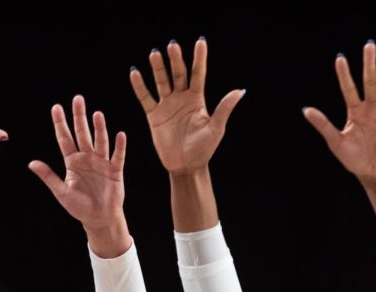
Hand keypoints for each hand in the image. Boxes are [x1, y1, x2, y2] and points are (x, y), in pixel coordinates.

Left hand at [28, 96, 127, 231]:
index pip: (65, 138)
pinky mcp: (115, 170)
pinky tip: (120, 134)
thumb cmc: (79, 207)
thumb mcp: (61, 192)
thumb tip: (31, 163)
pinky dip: (119, 146)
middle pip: (82, 133)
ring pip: (100, 141)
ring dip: (99, 128)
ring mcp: (101, 162)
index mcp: (72, 162)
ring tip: (97, 114)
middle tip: (78, 99)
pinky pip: (117, 156)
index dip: (60, 123)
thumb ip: (48, 176)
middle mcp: (87, 158)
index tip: (56, 107)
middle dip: (80, 117)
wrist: (99, 218)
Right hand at [130, 38, 243, 174]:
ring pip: (162, 82)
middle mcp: (181, 98)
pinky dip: (139, 86)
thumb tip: (240, 91)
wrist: (185, 166)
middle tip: (172, 45)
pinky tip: (135, 72)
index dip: (199, 58)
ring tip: (155, 54)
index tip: (200, 41)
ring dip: (158, 68)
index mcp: (197, 99)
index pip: (198, 74)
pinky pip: (145, 97)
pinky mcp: (154, 115)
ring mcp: (167, 105)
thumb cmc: (204, 149)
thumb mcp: (216, 128)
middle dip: (175, 60)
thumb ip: (224, 108)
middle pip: (178, 74)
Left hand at [303, 42, 375, 185]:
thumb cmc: (353, 158)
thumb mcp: (336, 142)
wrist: (372, 173)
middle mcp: (371, 109)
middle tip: (369, 45)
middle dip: (369, 65)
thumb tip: (306, 110)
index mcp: (355, 112)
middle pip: (370, 82)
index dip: (344, 75)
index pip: (348, 89)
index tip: (340, 58)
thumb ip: (323, 125)